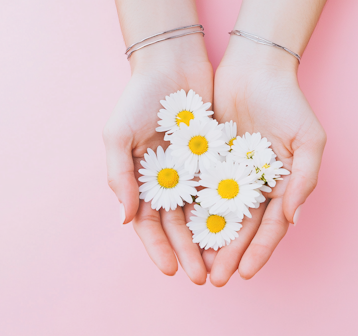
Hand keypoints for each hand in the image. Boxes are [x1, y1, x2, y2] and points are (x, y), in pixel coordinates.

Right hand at [103, 38, 211, 284]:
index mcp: (142, 181)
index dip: (158, 249)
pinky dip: (229, 211)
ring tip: (222, 264)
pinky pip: (224, 190)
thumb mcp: (118, 135)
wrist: (172, 63)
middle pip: (179, 227)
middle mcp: (169, 182)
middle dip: (189, 253)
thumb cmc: (138, 99)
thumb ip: (120, 177)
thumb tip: (125, 220)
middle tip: (203, 277)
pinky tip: (239, 232)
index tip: (171, 270)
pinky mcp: (216, 159)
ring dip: (211, 241)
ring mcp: (194, 172)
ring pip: (204, 214)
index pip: (150, 225)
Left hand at [208, 38, 326, 285]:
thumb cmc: (288, 102)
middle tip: (215, 279)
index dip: (258, 251)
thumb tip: (292, 220)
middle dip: (229, 254)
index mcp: (280, 185)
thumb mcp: (309, 140)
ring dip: (208, 241)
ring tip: (196, 265)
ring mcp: (229, 175)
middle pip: (240, 227)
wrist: (254, 68)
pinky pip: (197, 190)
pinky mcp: (207, 161)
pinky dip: (191, 211)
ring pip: (217, 215)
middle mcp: (254, 185)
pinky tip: (181, 232)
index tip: (245, 274)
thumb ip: (304, 180)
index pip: (269, 226)